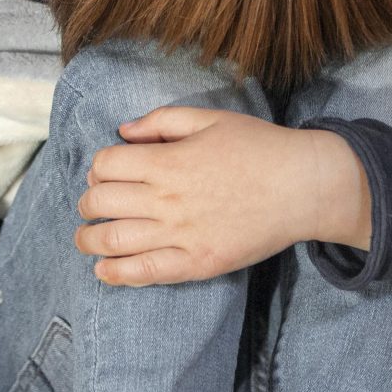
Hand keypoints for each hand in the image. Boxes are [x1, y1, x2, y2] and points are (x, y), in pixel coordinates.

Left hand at [74, 107, 371, 286]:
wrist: (304, 187)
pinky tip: (104, 270)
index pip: (105, 165)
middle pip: (100, 203)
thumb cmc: (260, 148)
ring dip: (89, 239)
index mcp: (168, 162)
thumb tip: (124, 131)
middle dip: (87, 203)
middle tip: (93, 206)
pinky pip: (145, 272)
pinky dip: (116, 273)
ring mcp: (181, 235)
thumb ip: (162, 121)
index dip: (98, 168)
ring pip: (112, 240)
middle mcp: (167, 200)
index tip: (105, 173)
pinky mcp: (197, 262)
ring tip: (87, 238)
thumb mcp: (211, 119)